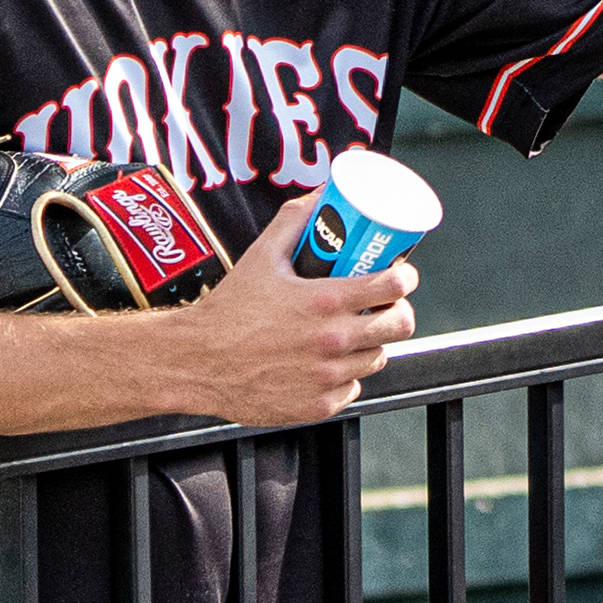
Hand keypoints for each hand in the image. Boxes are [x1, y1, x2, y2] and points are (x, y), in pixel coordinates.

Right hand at [168, 193, 418, 429]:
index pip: (393, 285)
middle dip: (399, 310)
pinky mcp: (319, 405)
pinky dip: (345, 374)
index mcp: (324, 302)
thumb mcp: (261, 257)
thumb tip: (321, 197)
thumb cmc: (227, 312)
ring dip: (371, 342)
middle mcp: (332, 341)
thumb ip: (295, 222)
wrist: (196, 362)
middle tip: (383, 305)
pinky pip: (352, 386)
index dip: (405, 276)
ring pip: (377, 356)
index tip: (401, 274)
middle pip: (401, 325)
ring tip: (348, 332)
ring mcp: (328, 376)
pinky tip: (324, 362)